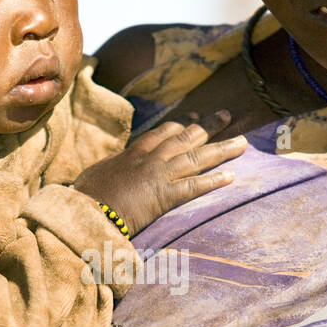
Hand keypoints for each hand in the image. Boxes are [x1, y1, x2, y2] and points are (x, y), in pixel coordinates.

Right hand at [72, 112, 246, 234]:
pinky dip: (213, 181)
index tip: (194, 118)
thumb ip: (107, 171)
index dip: (180, 125)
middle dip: (208, 126)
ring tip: (242, 142)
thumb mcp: (94, 176)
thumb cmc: (84, 197)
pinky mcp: (163, 196)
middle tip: (226, 116)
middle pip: (185, 137)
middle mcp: (149, 159)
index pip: (161, 133)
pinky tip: (231, 176)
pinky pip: (194, 187)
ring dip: (221, 149)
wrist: (84, 211)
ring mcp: (158, 176)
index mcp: (132, 154)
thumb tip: (103, 172)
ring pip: (196, 157)